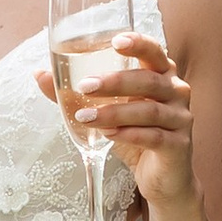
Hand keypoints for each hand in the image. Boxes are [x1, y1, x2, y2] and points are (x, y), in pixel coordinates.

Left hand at [35, 32, 197, 217]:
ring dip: (114, 112)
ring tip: (86, 116)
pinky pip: (154, 137)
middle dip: (115, 81)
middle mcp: (177, 92)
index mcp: (162, 75)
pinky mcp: (178, 145)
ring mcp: (181, 119)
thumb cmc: (136, 136)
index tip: (115, 41)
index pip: (154, 51)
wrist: (162, 179)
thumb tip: (39, 74)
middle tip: (85, 86)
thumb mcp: (107, 111)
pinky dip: (129, 135)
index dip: (138, 43)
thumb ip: (77, 93)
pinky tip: (108, 136)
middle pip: (148, 80)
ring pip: (149, 110)